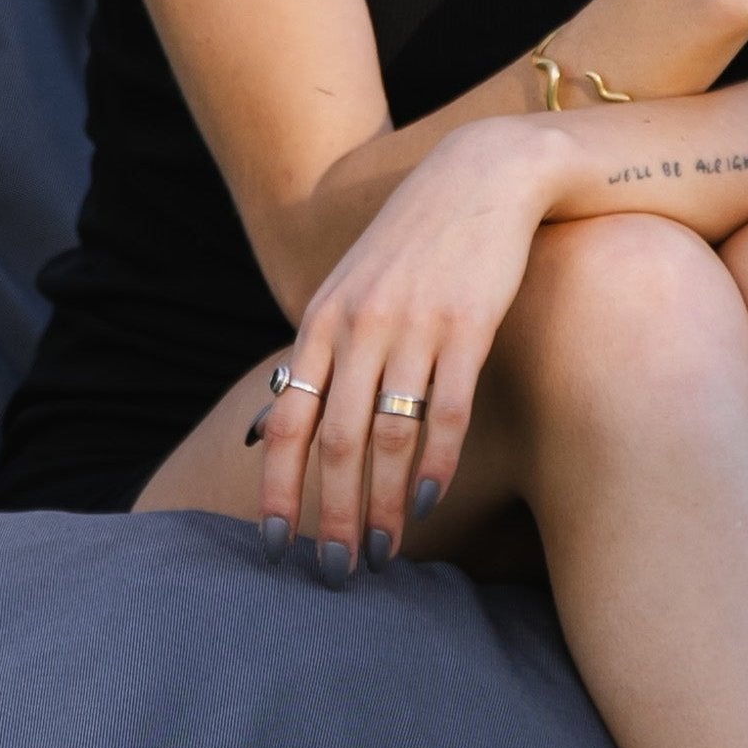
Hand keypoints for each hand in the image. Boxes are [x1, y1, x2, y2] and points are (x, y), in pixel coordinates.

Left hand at [251, 122, 554, 581]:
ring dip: (386, 503)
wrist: (481, 176)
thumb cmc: (412, 245)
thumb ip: (315, 356)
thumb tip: (265, 427)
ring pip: (390, 436)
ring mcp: (413, 326)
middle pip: (334, 442)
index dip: (277, 489)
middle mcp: (359, 327)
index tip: (274, 544)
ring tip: (386, 553)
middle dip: (331, 516)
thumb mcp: (347, 290)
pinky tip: (432, 501)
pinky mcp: (468, 325)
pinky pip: (448, 409)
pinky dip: (437, 462)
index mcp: (321, 322)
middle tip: (334, 571)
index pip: (285, 422)